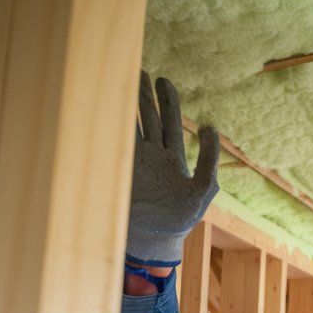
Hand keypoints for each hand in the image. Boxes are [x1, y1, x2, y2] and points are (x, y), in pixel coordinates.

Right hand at [126, 72, 218, 266]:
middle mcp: (151, 157)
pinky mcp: (119, 171)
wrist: (155, 241)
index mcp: (172, 158)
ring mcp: (133, 163)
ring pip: (129, 127)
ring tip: (122, 80)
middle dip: (144, 96)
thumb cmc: (182, 219)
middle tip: (140, 71)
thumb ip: (208, 159)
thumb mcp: (203, 188)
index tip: (163, 81)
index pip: (169, 122)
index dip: (167, 101)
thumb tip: (207, 127)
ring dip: (127, 106)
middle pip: (147, 119)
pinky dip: (110, 127)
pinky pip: (114, 144)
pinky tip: (105, 109)